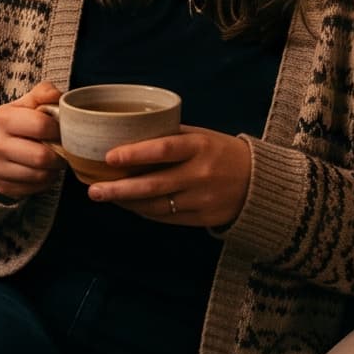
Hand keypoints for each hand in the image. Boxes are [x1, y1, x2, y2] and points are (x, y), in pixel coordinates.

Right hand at [0, 82, 63, 199]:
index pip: (41, 126)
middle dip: (60, 154)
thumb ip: (44, 93)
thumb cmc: (21, 122)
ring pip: (41, 175)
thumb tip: (57, 97)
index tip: (63, 130)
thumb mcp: (29, 103)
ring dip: (54, 169)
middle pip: (42, 157)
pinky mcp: (3, 186)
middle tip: (64, 149)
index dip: (60, 130)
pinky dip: (46, 181)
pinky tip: (44, 170)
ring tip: (55, 159)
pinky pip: (36, 188)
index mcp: (2, 118)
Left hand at [89, 127, 256, 228]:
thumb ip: (171, 137)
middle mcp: (200, 175)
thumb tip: (129, 135)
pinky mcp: (201, 219)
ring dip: (127, 203)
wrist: (260, 184)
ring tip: (104, 196)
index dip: (135, 154)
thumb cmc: (224, 153)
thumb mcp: (202, 136)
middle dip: (119, 189)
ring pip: (155, 206)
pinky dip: (144, 212)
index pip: (163, 150)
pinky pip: (165, 218)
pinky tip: (129, 205)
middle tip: (93, 190)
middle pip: (153, 185)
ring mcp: (201, 200)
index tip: (109, 157)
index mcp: (200, 147)